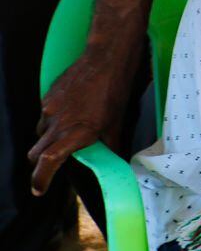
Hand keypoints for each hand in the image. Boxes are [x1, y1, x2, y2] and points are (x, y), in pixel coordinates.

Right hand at [31, 50, 136, 194]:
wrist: (105, 60)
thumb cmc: (114, 93)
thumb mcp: (116, 123)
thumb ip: (110, 146)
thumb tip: (115, 164)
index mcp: (75, 133)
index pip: (48, 161)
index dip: (40, 178)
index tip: (38, 190)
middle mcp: (57, 123)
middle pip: (35, 153)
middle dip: (40, 163)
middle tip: (51, 164)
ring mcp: (49, 109)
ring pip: (39, 133)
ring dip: (48, 138)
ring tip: (69, 129)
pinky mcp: (46, 97)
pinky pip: (43, 115)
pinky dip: (52, 119)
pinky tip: (70, 109)